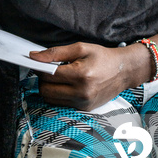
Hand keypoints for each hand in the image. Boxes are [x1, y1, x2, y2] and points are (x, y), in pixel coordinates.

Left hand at [29, 42, 149, 110]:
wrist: (123, 71)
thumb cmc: (102, 57)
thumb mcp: (80, 48)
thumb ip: (56, 52)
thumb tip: (35, 56)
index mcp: (81, 75)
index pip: (48, 75)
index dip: (39, 68)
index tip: (37, 62)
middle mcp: (82, 92)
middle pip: (46, 91)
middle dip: (42, 79)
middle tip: (48, 70)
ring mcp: (83, 103)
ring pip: (51, 100)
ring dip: (49, 88)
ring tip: (59, 77)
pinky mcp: (85, 109)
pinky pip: (62, 104)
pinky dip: (59, 95)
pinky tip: (67, 85)